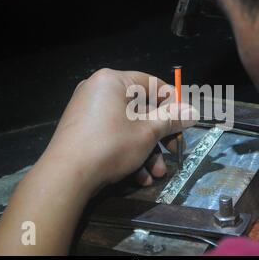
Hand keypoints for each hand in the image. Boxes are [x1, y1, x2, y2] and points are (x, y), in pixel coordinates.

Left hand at [0, 69, 196, 254]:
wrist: (66, 176)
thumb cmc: (111, 145)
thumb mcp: (147, 132)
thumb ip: (171, 119)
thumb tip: (192, 112)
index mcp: (113, 81)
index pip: (151, 84)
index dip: (173, 103)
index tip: (185, 120)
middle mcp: (99, 91)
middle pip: (141, 110)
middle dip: (160, 136)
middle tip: (174, 151)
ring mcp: (89, 112)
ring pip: (128, 128)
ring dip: (147, 151)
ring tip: (156, 173)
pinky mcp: (83, 132)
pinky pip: (113, 136)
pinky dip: (128, 154)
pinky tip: (139, 178)